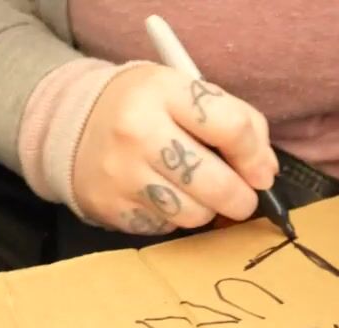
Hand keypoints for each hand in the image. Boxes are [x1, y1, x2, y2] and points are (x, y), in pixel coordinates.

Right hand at [71, 63, 277, 234]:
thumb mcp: (184, 92)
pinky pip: (165, 227)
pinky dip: (174, 217)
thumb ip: (233, 120)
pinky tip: (164, 196)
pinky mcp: (112, 207)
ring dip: (207, 210)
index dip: (256, 156)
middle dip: (241, 198)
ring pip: (194, 214)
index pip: (231, 127)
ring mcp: (122, 173)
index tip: (261, 171)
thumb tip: (265, 171)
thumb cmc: (145, 108)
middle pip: (216, 183)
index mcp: (163, 91)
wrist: (73, 125)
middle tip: (243, 198)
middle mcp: (138, 131)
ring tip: (199, 193)